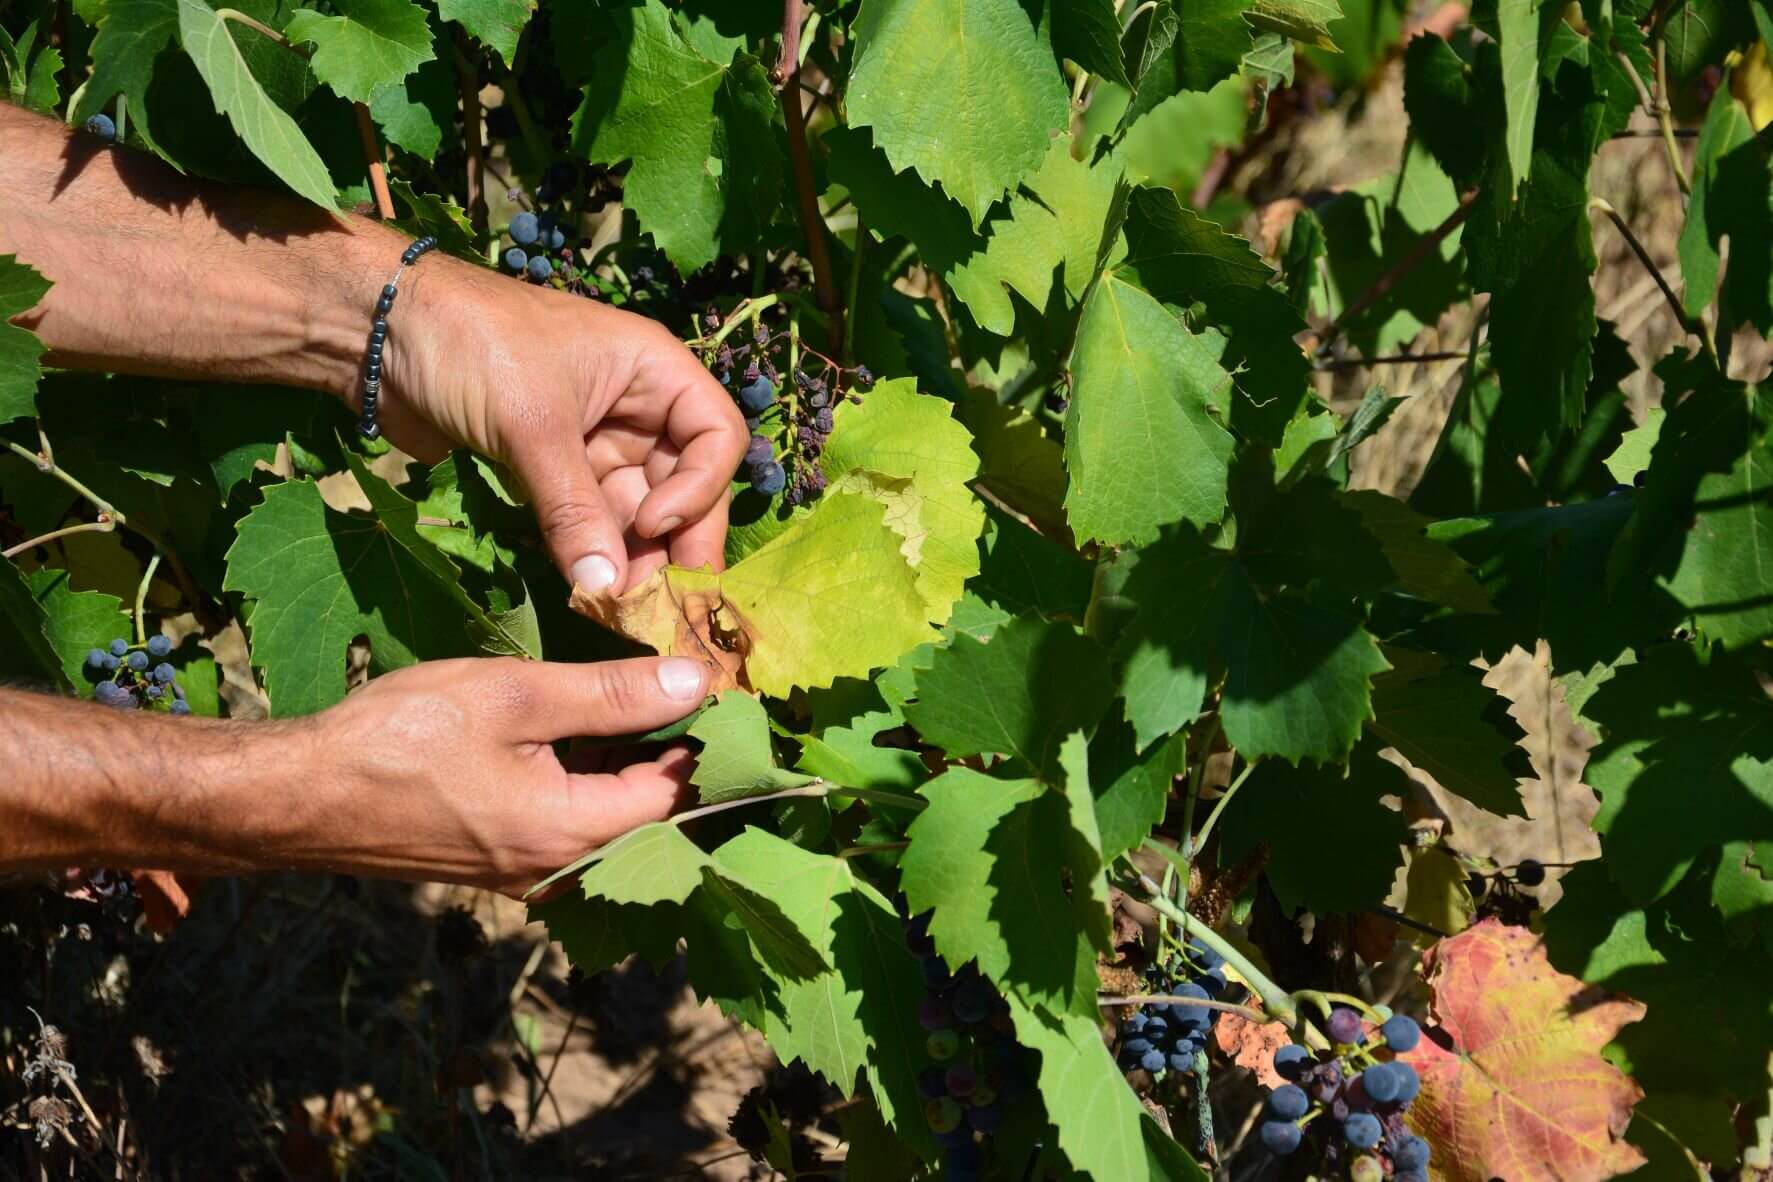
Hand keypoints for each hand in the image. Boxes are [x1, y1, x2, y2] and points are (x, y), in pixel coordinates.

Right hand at [290, 653, 709, 895]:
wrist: (300, 795)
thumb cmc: (402, 736)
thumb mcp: (517, 696)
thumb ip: (612, 693)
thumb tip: (694, 681)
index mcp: (572, 833)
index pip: (677, 793)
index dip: (704, 737)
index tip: (717, 684)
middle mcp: (560, 870)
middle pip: (650, 812)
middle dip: (672, 749)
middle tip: (683, 680)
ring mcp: (529, 872)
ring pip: (611, 816)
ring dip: (629, 760)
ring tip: (640, 691)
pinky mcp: (503, 860)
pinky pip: (572, 820)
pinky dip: (589, 776)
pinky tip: (586, 727)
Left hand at [382, 262, 748, 594]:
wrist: (378, 331)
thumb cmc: (473, 345)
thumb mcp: (532, 425)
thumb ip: (574, 510)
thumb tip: (606, 590)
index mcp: (653, 370)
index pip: (716, 437)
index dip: (699, 489)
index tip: (654, 526)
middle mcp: (636, 407)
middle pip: (682, 484)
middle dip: (673, 542)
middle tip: (660, 606)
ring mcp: (595, 440)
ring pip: (636, 510)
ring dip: (630, 557)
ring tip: (617, 609)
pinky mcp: (553, 468)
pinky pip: (589, 519)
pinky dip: (591, 553)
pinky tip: (587, 590)